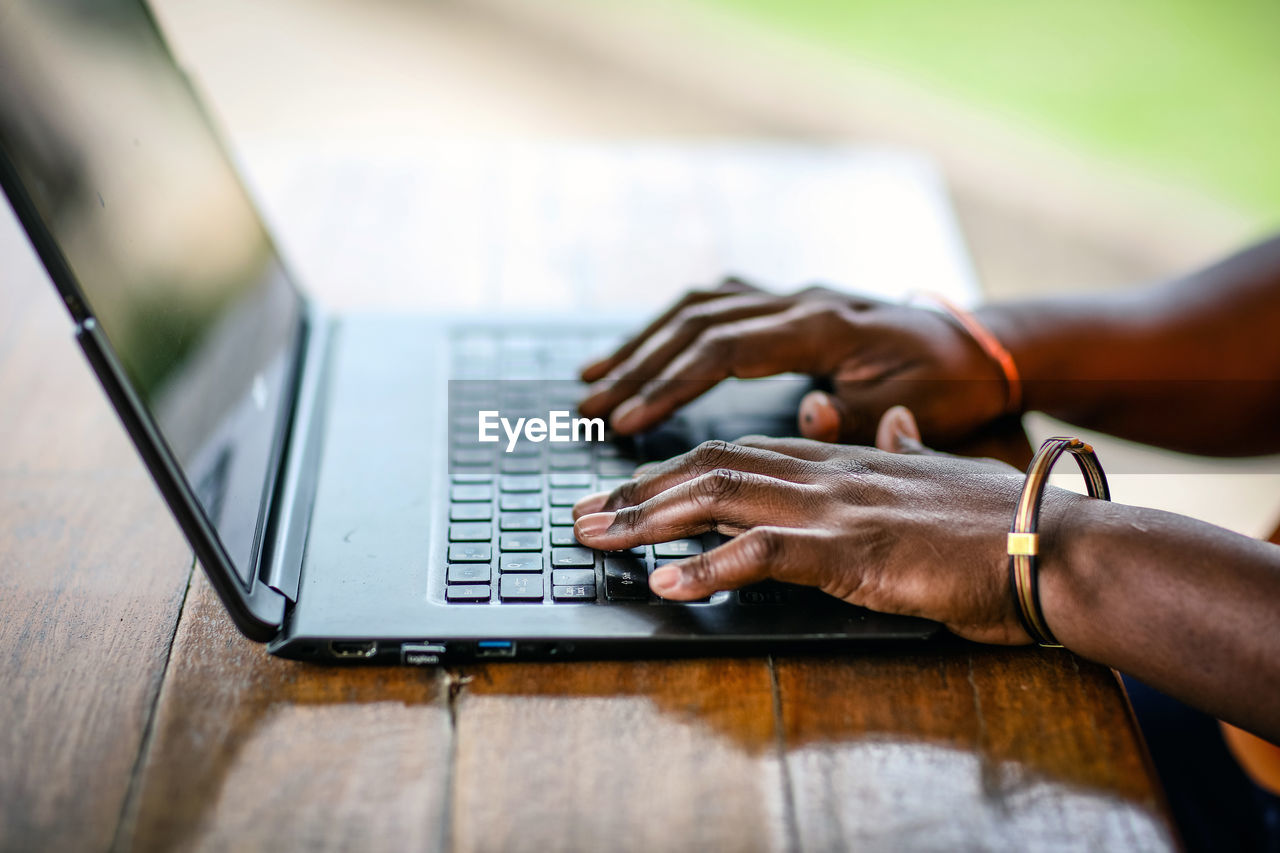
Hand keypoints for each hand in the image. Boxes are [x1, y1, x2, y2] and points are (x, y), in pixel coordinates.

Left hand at [572, 407, 1078, 643]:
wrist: (1061, 544)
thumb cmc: (1006, 520)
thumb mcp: (942, 472)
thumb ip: (902, 447)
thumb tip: (885, 425)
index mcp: (842, 458)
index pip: (738, 451)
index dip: (674, 468)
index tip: (628, 489)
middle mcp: (827, 472)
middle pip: (710, 466)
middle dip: (637, 490)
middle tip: (582, 515)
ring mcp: (837, 506)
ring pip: (720, 496)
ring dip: (647, 518)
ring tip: (594, 540)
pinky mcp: (854, 547)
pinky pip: (763, 554)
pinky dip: (708, 568)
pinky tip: (664, 583)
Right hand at [578, 278, 1008, 445]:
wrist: (980, 348)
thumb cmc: (948, 386)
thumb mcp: (914, 412)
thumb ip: (856, 419)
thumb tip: (804, 415)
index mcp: (825, 325)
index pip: (724, 347)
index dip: (669, 382)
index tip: (626, 421)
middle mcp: (801, 300)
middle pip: (697, 320)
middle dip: (636, 363)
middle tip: (587, 405)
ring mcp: (793, 297)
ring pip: (699, 305)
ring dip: (644, 340)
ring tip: (595, 378)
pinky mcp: (791, 306)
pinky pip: (717, 304)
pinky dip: (673, 328)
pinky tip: (647, 349)